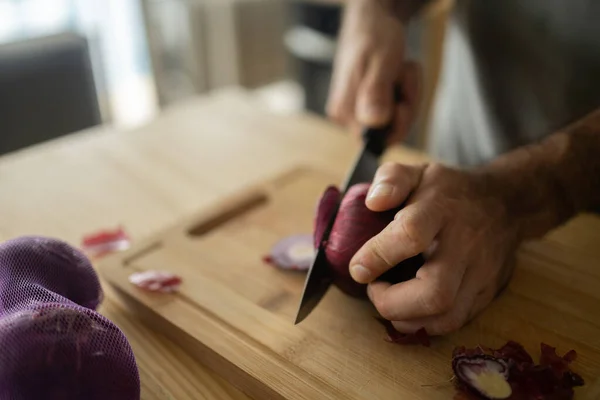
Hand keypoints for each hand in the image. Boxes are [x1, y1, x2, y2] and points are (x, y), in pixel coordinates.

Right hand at [326, 0, 421, 143]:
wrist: (371, 23)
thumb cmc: (373, 37)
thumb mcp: (380, 62)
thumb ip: (376, 92)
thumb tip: (374, 122)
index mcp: (344, 110)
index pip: (378, 140)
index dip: (398, 122)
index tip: (402, 99)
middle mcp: (346, 116)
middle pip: (389, 132)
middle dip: (406, 104)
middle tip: (401, 75)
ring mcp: (357, 113)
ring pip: (396, 121)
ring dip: (407, 95)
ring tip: (399, 70)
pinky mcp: (367, 107)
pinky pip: (395, 112)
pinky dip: (404, 93)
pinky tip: (398, 75)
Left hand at [349, 162, 520, 334]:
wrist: (506, 203)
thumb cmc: (451, 190)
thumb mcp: (419, 171)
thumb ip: (391, 179)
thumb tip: (372, 202)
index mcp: (442, 210)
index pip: (411, 235)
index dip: (378, 255)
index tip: (358, 268)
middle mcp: (466, 245)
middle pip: (435, 292)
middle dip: (392, 302)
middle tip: (374, 288)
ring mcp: (481, 273)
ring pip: (446, 317)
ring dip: (406, 319)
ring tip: (389, 299)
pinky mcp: (487, 293)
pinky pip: (456, 322)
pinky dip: (425, 323)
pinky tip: (408, 309)